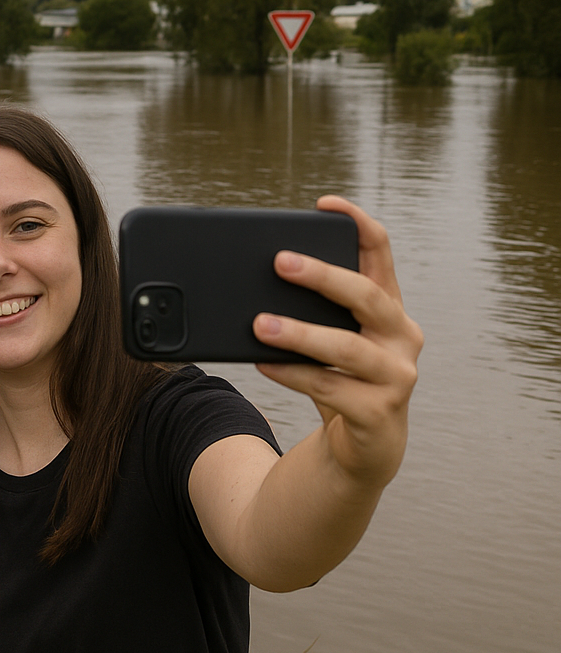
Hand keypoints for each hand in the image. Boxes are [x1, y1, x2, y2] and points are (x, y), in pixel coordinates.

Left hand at [252, 195, 422, 488]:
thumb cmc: (340, 381)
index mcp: (389, 310)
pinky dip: (294, 374)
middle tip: (280, 261)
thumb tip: (249, 285)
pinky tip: (265, 364)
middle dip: (323, 276)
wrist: (363, 449)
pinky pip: (331, 389)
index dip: (358, 224)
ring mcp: (398, 377)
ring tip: (259, 323)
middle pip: (367, 296)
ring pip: (347, 348)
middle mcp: (402, 337)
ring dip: (300, 333)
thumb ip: (308, 313)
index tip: (326, 203)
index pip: (381, 256)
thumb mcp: (328, 341)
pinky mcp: (380, 414)